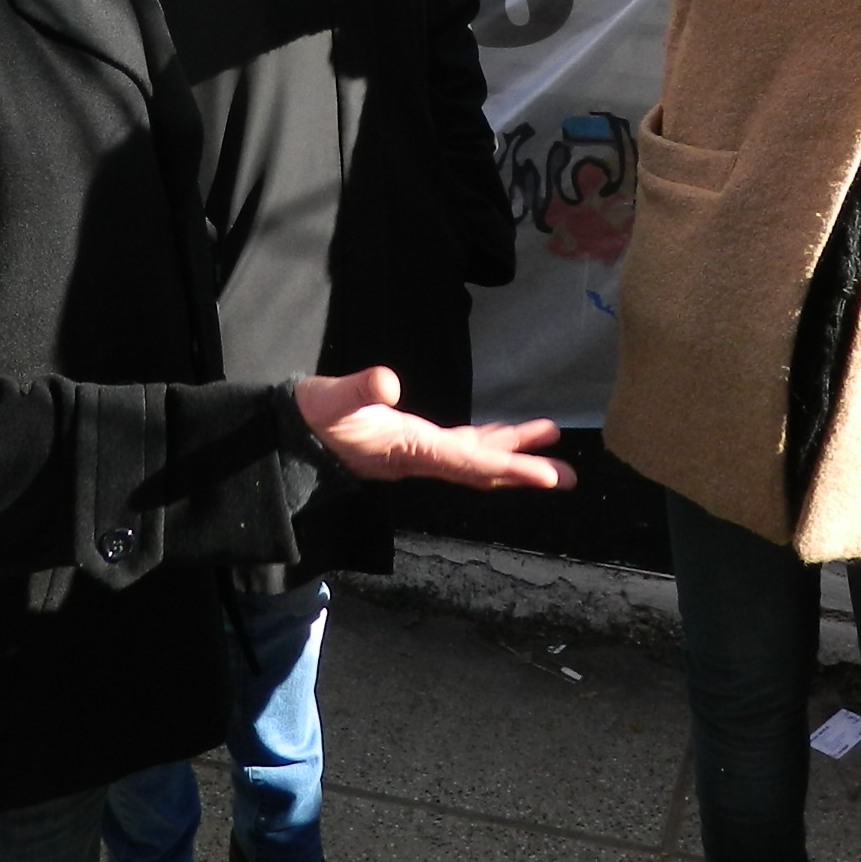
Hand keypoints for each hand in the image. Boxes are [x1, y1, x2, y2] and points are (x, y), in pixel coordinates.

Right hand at [295, 365, 575, 490]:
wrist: (291, 431)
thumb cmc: (312, 415)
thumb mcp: (331, 399)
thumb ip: (358, 389)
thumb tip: (387, 384)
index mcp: (410, 449)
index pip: (469, 464)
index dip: (510, 469)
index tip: (547, 476)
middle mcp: (421, 457)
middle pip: (482, 469)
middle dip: (524, 471)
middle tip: (569, 477)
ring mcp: (419, 451)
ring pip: (475, 457)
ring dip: (513, 452)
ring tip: (551, 439)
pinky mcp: (415, 441)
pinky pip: (461, 447)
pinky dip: (488, 441)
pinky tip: (506, 434)